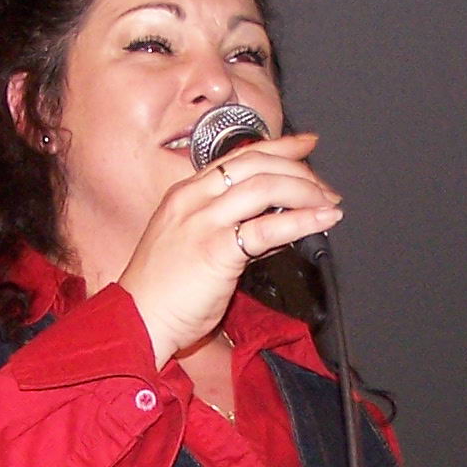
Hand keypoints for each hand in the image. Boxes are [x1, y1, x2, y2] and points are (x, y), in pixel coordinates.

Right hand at [117, 133, 342, 362]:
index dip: (278, 147)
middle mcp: (193, 200)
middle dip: (298, 169)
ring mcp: (202, 222)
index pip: (238, 157)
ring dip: (306, 191)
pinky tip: (321, 221)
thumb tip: (272, 223)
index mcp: (185, 194)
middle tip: (325, 186)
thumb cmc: (161, 292)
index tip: (305, 146)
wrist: (137, 321)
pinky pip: (267, 227)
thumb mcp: (191, 245)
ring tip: (328, 203)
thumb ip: (229, 229)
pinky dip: (301, 220)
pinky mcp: (215, 249)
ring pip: (264, 187)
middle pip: (256, 164)